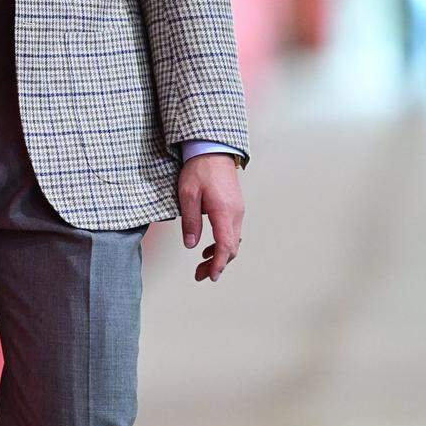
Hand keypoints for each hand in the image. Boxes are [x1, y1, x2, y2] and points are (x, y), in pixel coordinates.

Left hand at [178, 152, 242, 282]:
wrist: (212, 149)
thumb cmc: (199, 169)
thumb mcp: (187, 195)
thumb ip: (190, 221)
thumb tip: (191, 244)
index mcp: (224, 212)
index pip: (225, 245)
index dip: (218, 264)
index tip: (211, 276)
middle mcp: (235, 213)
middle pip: (231, 247)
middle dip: (217, 264)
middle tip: (200, 274)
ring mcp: (237, 210)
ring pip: (233, 241)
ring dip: (220, 255)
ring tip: (203, 265)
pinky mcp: (235, 207)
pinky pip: (232, 231)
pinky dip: (223, 243)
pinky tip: (209, 247)